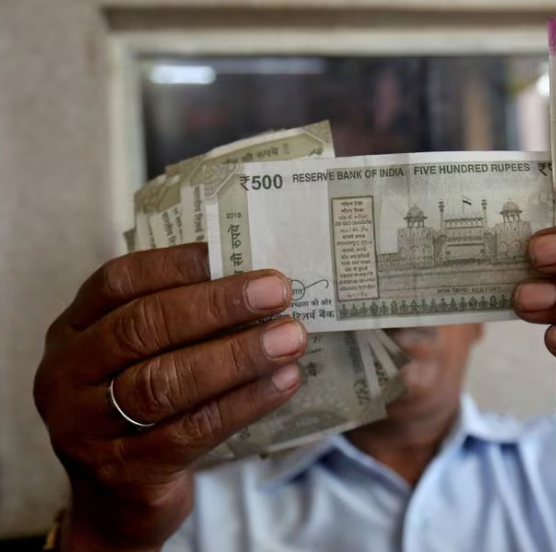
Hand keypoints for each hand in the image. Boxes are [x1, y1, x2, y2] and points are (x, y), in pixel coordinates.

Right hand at [33, 244, 307, 550]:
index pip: (120, 281)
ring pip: (165, 382)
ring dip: (237, 355)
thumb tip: (257, 280)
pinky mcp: (125, 471)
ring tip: (291, 337)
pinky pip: (192, 430)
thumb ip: (177, 319)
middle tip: (277, 292)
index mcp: (73, 331)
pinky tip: (284, 382)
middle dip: (217, 306)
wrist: (118, 498)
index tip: (241, 253)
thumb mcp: (139, 357)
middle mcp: (68, 375)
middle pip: (143, 327)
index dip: (181, 264)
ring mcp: (88, 427)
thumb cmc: (141, 407)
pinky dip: (244, 403)